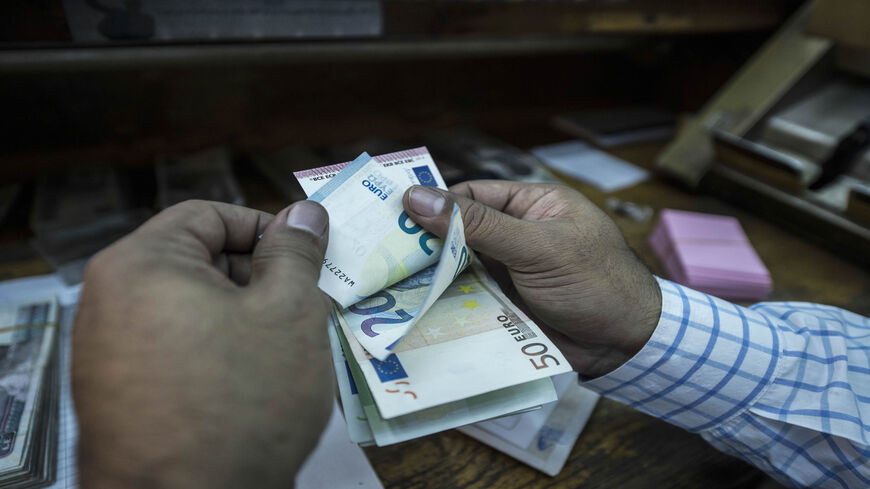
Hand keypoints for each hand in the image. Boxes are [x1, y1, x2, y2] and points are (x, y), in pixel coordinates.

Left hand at [73, 200, 332, 488]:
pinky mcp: (116, 395)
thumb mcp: (288, 313)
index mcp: (140, 264)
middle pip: (196, 262)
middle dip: (257, 280)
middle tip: (305, 309)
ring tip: (283, 352)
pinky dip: (216, 354)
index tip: (306, 256)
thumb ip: (296, 253)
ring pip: (190, 310)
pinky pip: (174, 350)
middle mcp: (108, 301)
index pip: (208, 215)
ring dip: (242, 320)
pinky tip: (252, 385)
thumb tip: (304, 213)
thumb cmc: (242, 401)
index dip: (266, 229)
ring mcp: (107, 352)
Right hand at [402, 181, 660, 377]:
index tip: (390, 218)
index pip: (469, 196)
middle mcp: (514, 236)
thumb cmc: (596, 282)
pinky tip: (409, 313)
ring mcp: (507, 274)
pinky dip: (442, 307)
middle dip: (423, 246)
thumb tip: (418, 197)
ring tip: (383, 286)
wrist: (629, 346)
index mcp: (529, 206)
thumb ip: (479, 225)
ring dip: (428, 280)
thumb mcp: (537, 247)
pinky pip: (465, 303)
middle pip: (457, 235)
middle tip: (376, 255)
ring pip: (456, 271)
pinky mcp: (503, 308)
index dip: (432, 205)